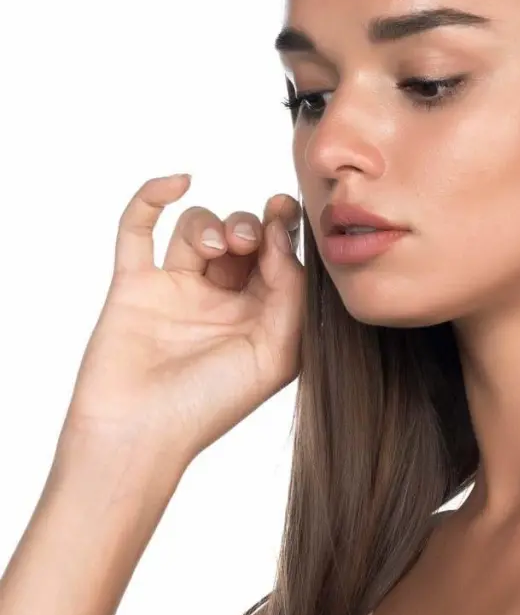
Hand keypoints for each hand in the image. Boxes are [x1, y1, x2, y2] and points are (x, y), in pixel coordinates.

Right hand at [59, 174, 305, 468]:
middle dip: (248, 226)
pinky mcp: (134, 284)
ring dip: (210, 224)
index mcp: (259, 319)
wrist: (139, 433)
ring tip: (217, 249)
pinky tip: (179, 181)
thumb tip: (279, 237)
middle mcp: (219, 301)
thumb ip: (290, 294)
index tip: (285, 209)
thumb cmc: (210, 405)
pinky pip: (138, 227)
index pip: (277, 259)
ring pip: (196, 228)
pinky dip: (152, 196)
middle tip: (248, 240)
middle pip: (240, 236)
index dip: (282, 230)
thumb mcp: (275, 354)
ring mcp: (175, 290)